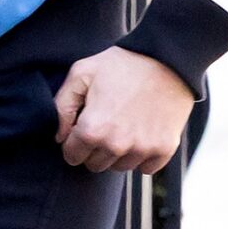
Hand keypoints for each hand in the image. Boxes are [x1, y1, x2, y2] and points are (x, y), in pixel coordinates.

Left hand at [54, 48, 194, 173]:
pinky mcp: (163, 149)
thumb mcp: (82, 73)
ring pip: (119, 167)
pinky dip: (143, 156)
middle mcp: (116, 145)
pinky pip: (146, 168)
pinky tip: (142, 132)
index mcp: (92, 129)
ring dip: (118, 153)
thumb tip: (59, 136)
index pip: (72, 156)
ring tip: (125, 124)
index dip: (74, 141)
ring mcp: (142, 149)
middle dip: (94, 148)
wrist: (168, 60)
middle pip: (95, 164)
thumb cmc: (123, 64)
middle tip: (105, 122)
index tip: (84, 126)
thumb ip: (62, 106)